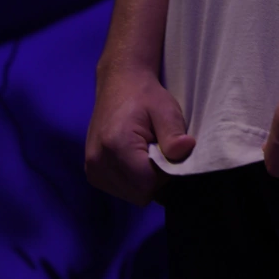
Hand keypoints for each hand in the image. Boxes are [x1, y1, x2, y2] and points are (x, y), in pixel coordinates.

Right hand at [85, 64, 195, 205]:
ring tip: (144, 151)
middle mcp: (97, 161)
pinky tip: (134, 157)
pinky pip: (119, 189)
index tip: (166, 151)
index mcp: (116, 145)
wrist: (120, 84)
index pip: (147, 185)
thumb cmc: (145, 96)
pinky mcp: (91, 172)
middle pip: (138, 194)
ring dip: (142, 180)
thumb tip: (186, 149)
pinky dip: (131, 179)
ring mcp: (91, 168)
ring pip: (129, 195)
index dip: (164, 174)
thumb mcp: (166, 109)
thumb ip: (174, 133)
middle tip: (157, 150)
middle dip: (153, 179)